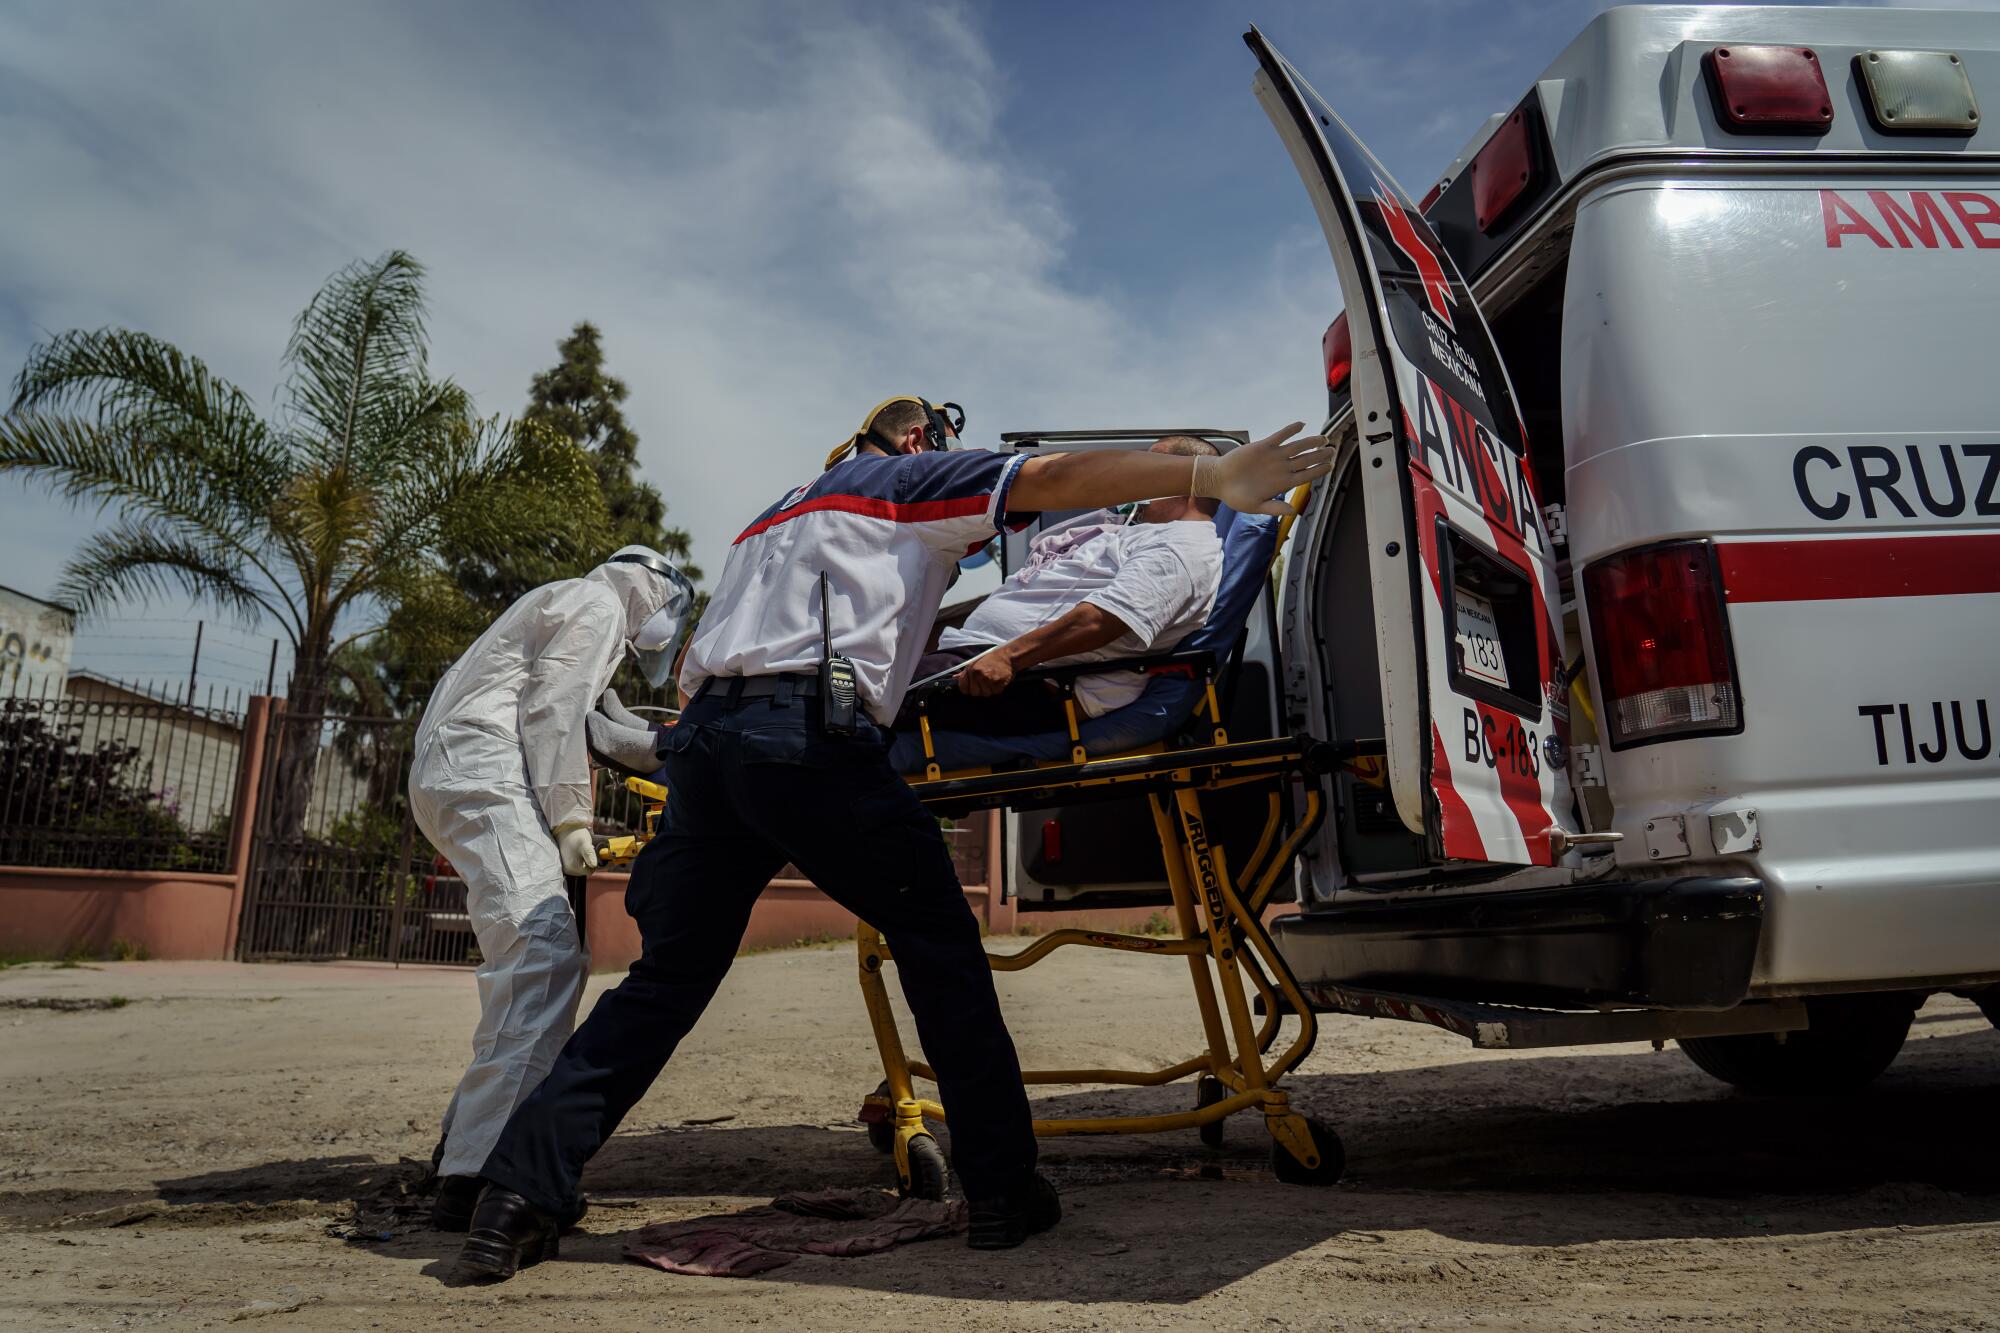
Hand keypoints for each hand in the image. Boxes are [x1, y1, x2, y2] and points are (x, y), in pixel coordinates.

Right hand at [557, 825, 597, 876]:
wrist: (565, 829)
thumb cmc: (576, 836)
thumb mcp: (586, 845)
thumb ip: (590, 855)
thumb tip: (594, 865)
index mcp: (574, 868)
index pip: (590, 871)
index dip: (593, 862)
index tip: (590, 852)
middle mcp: (568, 870)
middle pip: (585, 870)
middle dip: (587, 861)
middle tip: (584, 850)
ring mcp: (565, 866)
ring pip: (580, 867)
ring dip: (583, 860)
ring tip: (580, 850)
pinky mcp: (563, 862)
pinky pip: (575, 864)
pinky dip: (577, 859)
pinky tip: (576, 851)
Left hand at [956, 651, 1015, 697]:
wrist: (1007, 656)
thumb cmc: (991, 660)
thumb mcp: (975, 663)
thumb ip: (965, 673)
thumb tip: (954, 678)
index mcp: (970, 669)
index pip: (963, 688)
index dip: (969, 689)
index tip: (975, 685)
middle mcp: (977, 674)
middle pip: (975, 693)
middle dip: (981, 690)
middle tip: (987, 681)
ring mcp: (987, 678)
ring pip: (986, 694)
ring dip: (991, 689)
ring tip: (994, 679)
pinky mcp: (998, 681)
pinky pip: (996, 692)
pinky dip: (999, 688)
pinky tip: (1000, 680)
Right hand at [1198, 422, 1333, 515]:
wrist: (1220, 481)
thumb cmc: (1237, 496)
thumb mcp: (1255, 506)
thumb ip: (1274, 507)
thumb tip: (1293, 511)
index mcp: (1283, 483)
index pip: (1306, 475)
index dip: (1319, 470)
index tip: (1330, 466)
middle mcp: (1282, 468)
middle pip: (1306, 459)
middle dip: (1320, 455)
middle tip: (1332, 450)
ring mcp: (1274, 456)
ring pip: (1297, 446)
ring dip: (1311, 442)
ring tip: (1323, 438)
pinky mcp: (1264, 446)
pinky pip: (1280, 436)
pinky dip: (1291, 430)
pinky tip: (1301, 425)